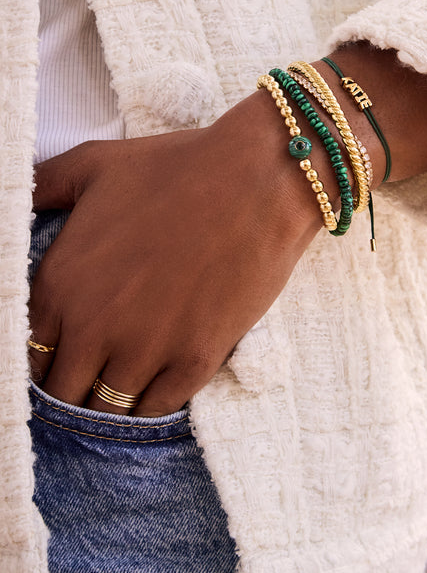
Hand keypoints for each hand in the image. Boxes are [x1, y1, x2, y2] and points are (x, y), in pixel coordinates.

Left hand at [28, 92, 320, 415]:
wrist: (257, 179)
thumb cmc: (176, 167)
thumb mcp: (95, 164)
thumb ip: (43, 186)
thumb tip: (18, 202)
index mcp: (61, 283)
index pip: (30, 352)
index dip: (46, 354)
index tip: (65, 348)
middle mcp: (94, 326)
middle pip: (63, 391)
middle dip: (76, 382)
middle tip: (95, 367)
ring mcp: (146, 348)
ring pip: (108, 408)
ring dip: (112, 397)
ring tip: (126, 375)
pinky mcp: (195, 360)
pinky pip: (158, 407)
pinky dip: (153, 399)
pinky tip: (159, 377)